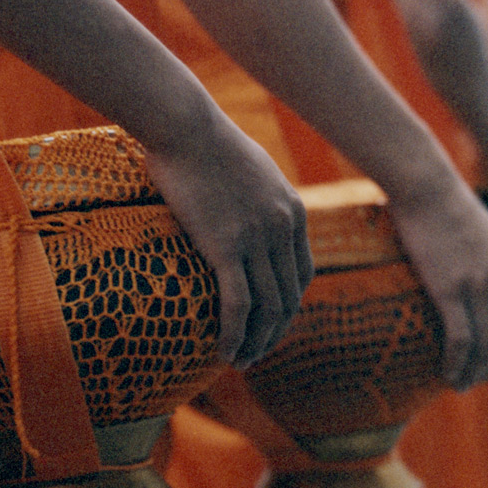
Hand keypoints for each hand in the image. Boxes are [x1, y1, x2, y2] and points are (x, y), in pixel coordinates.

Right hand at [142, 112, 312, 368]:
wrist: (185, 125)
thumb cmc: (204, 140)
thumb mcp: (248, 168)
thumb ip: (256, 196)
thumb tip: (241, 209)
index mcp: (292, 211)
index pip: (302, 274)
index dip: (288, 306)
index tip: (269, 324)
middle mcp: (283, 228)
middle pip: (288, 297)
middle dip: (274, 332)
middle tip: (255, 354)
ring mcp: (257, 238)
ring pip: (267, 307)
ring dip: (256, 342)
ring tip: (240, 362)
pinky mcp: (227, 246)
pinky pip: (237, 303)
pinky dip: (234, 333)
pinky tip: (224, 352)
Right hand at [388, 184, 487, 389]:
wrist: (427, 187)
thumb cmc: (449, 209)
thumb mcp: (487, 238)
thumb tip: (487, 282)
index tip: (485, 368)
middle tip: (467, 383)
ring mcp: (478, 287)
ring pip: (484, 349)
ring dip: (471, 375)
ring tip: (455, 384)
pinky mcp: (449, 288)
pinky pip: (460, 339)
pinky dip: (455, 363)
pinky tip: (445, 371)